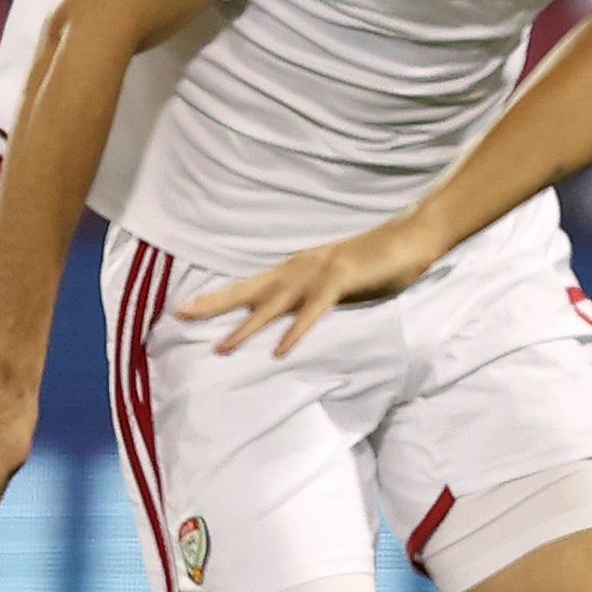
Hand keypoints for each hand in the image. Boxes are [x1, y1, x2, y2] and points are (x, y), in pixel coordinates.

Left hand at [176, 221, 439, 360]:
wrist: (411, 240)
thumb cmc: (376, 264)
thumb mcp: (334, 283)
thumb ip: (309, 298)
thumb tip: (287, 317)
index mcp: (296, 269)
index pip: (250, 287)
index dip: (219, 298)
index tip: (186, 309)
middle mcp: (299, 268)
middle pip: (249, 289)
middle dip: (214, 304)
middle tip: (180, 316)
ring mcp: (319, 273)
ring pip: (274, 304)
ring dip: (247, 327)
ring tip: (222, 348)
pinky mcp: (341, 280)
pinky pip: (314, 311)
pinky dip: (297, 330)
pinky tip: (281, 351)